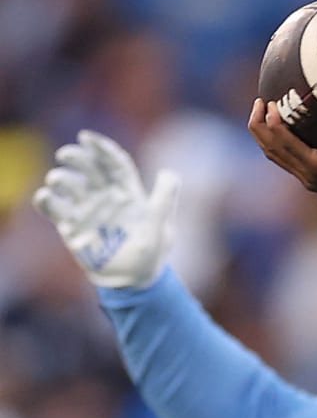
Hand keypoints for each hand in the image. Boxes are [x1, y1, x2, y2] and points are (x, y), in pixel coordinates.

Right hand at [33, 130, 177, 288]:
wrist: (133, 280)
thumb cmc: (151, 253)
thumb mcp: (160, 227)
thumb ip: (164, 200)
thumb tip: (169, 173)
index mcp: (129, 192)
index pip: (114, 163)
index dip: (101, 148)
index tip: (85, 137)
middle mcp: (106, 196)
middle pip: (89, 169)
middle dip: (76, 158)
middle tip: (66, 155)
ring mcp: (87, 209)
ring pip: (70, 185)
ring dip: (61, 178)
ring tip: (57, 180)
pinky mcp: (72, 226)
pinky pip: (55, 209)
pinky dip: (47, 201)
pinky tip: (45, 196)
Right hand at [247, 97, 316, 206]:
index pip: (284, 156)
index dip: (272, 136)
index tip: (270, 113)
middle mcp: (309, 176)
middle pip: (271, 151)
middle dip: (259, 127)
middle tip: (260, 104)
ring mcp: (311, 173)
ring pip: (272, 148)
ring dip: (262, 125)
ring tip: (262, 103)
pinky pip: (288, 144)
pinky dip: (277, 128)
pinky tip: (273, 111)